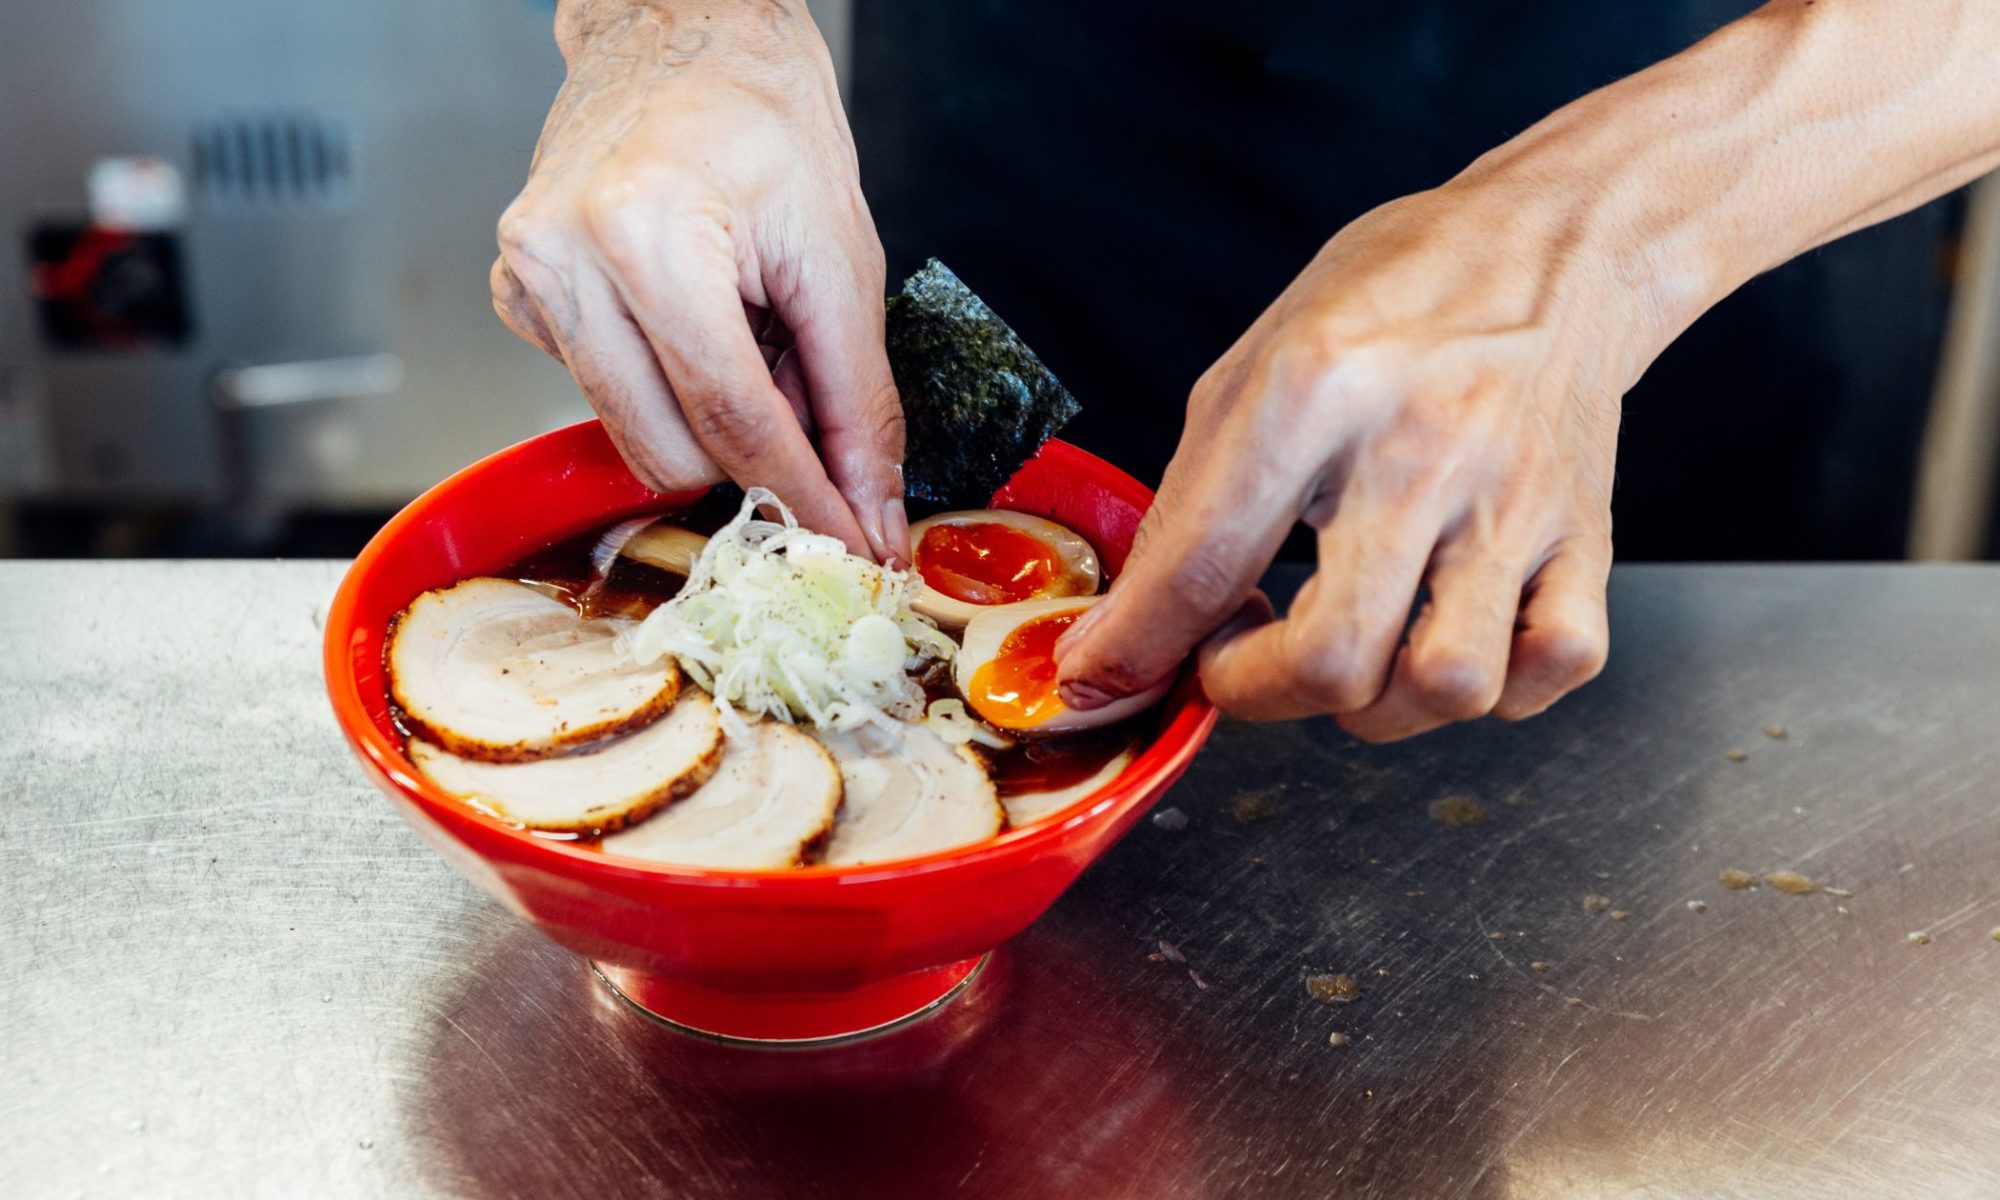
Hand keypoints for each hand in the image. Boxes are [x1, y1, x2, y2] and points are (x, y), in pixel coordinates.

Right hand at [491, 0, 905, 560]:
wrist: (679, 35)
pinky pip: (603, 396)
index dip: (801, 496)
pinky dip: (661, 382)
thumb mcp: (840, 258)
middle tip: (801, 395)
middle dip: (752, 455)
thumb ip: (858, 399)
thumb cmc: (761, 118)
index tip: (849, 546)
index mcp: (648, 234)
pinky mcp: (515, 296)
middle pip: (671, 450)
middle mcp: (566, 258)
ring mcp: (528, 278)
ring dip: (707, 419)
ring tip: (743, 332)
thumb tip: (869, 508)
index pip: (732, 418)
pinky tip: (686, 314)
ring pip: (633, 438)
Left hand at [1057, 182, 1649, 739]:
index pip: (1206, 563)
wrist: (1549, 245)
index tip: (1107, 676)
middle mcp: (1420, 450)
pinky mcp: (1587, 530)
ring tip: (1352, 654)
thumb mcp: (1252, 369)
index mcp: (1314, 389)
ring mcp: (1515, 499)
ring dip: (1380, 708)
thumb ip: (1188, 507)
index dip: (1137, 648)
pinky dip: (1498, 689)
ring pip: (1449, 685)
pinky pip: (1556, 663)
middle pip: (1334, 657)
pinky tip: (1447, 638)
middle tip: (1243, 657)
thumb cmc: (1390, 304)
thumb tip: (1126, 635)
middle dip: (1259, 693)